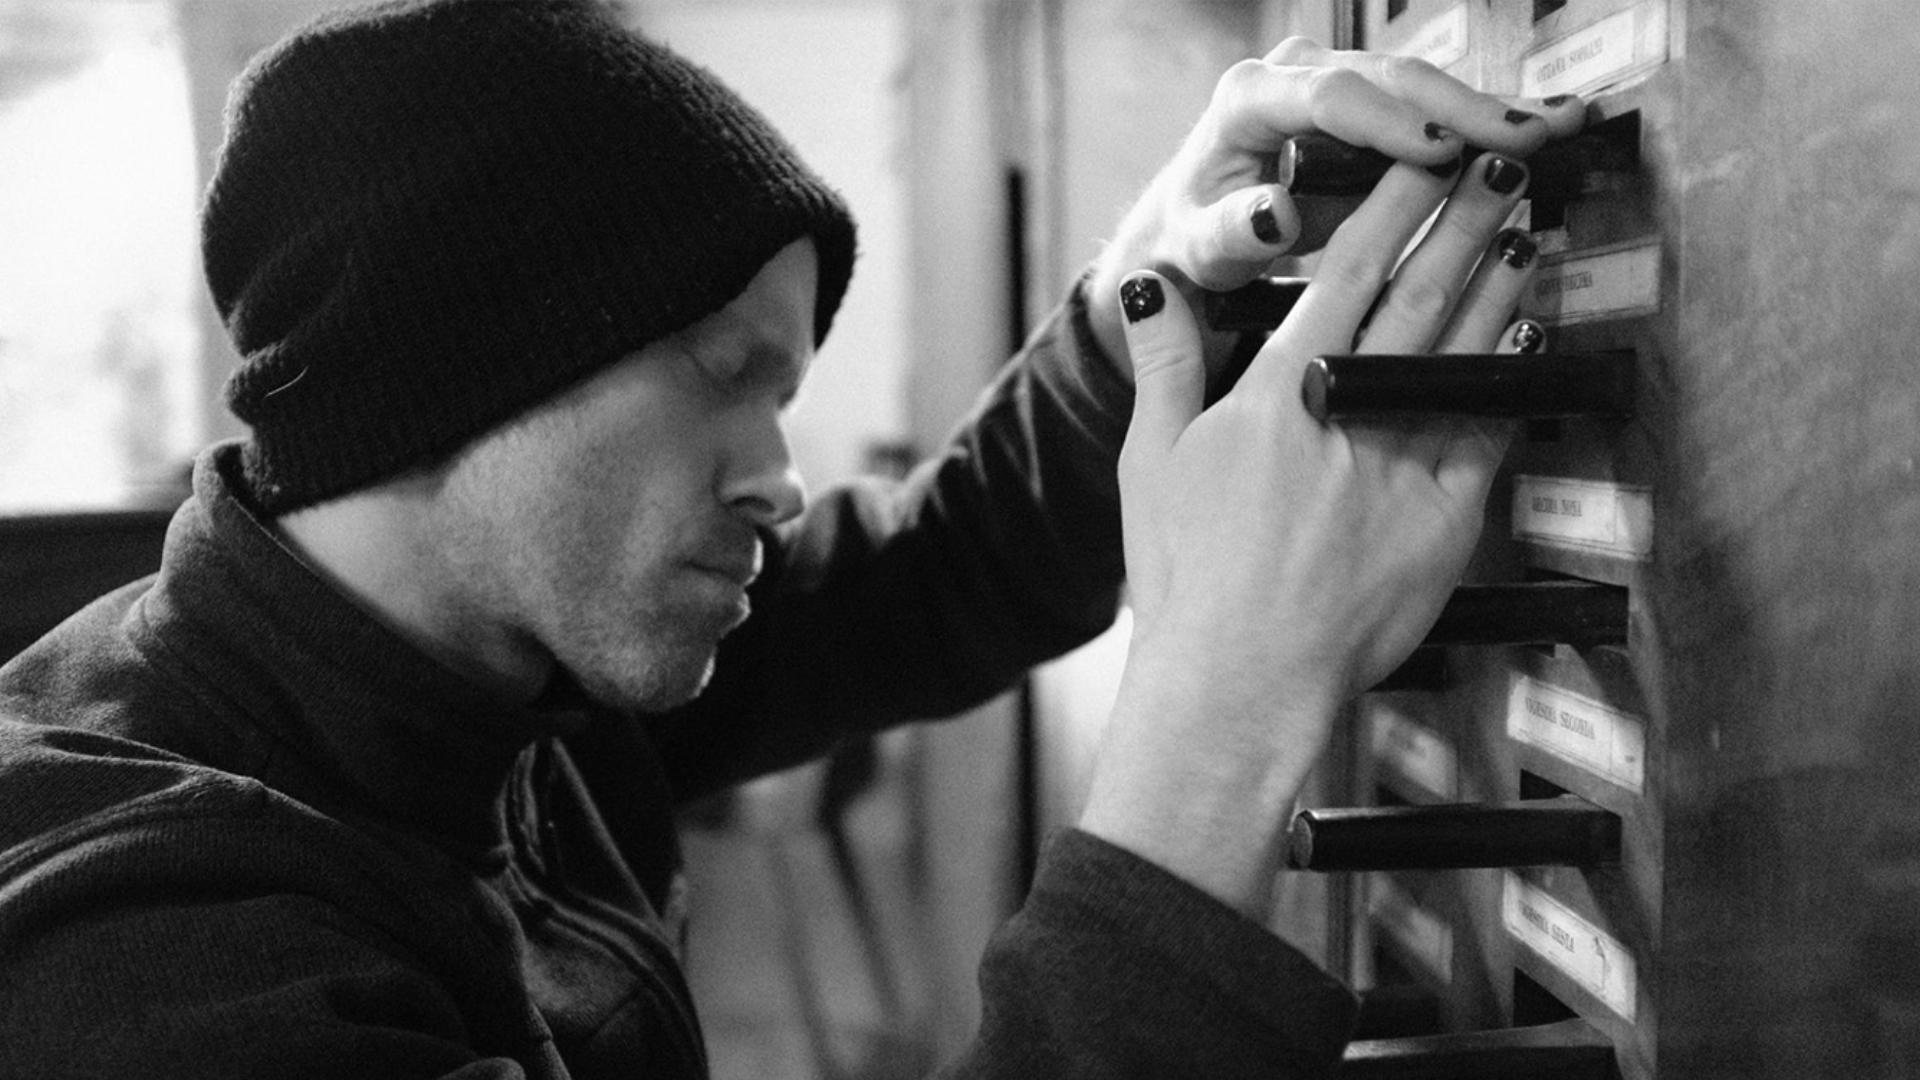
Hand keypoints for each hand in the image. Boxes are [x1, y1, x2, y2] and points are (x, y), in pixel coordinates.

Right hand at [1078, 153, 1547, 917]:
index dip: (1392, 209)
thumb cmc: (1186, 581)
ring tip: (1527, 234)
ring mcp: (1406, 463)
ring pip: (1466, 351)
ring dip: (1501, 285)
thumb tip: (1153, 287)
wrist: (1242, 680)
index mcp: (1277, 392)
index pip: (1347, 274)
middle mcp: (1349, 413)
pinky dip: (1513, 377)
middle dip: (1466, 222)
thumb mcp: (1148, 461)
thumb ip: (1164, 363)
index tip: (1421, 164)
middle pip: (1422, 294)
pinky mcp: (1446, 520)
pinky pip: (1492, 430)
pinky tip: (1529, 342)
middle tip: (1501, 170)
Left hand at [1083, 36, 1582, 378]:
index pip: (1330, 98)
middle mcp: (1293, 73)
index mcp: (1248, 100)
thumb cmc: (1191, 241)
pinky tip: (1544, 125)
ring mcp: (1334, 79)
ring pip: (1421, 84)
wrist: (1190, 226)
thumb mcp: (1199, 248)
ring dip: (1492, 107)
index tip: (1443, 151)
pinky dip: (1486, 117)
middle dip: (1464, 108)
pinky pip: (1430, 103)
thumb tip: (1272, 214)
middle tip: (1529, 137)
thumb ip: (1231, 234)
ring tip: (1561, 125)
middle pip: (1389, 80)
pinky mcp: (1365, 101)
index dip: (1389, 123)